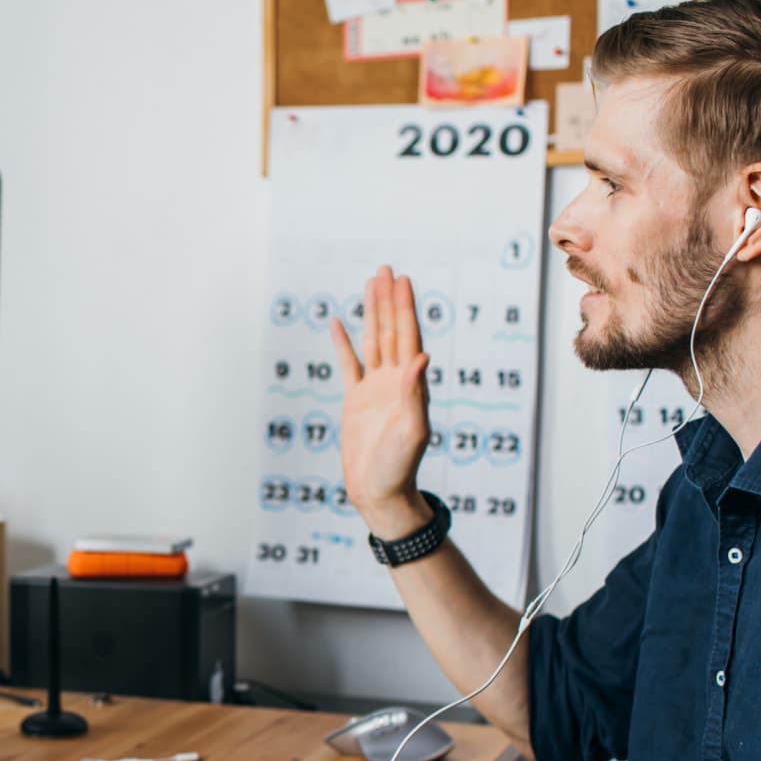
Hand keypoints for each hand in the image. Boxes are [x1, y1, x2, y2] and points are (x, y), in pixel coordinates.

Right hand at [332, 268, 432, 536]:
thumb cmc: (400, 467)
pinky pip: (348, 364)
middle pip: (392, 331)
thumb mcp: (413, 430)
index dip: (405, 308)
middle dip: (389, 300)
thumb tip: (422, 355)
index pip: (408, 337)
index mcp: (411, 385)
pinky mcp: (356, 400)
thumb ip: (415, 393)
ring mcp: (375, 388)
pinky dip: (344, 343)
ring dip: (372, 313)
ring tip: (370, 284)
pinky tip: (338, 323)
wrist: (380, 491)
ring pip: (373, 340)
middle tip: (386, 270)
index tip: (402, 281)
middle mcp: (395, 380)